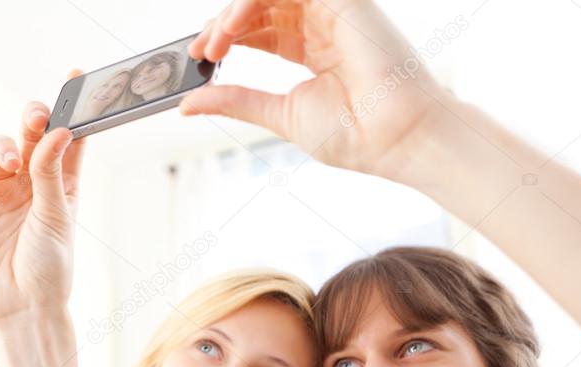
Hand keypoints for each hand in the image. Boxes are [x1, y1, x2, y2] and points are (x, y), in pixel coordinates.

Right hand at [0, 73, 85, 321]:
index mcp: (62, 184)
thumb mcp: (57, 217)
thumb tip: (58, 131)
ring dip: (2, 146)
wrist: (21, 306)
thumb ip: (52, 173)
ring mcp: (0, 192)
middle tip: (35, 116)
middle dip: (32, 117)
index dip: (73, 108)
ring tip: (9, 165)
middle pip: (31, 134)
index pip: (68, 138)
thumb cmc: (49, 267)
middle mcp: (31, 183)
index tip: (76, 77)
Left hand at [183, 0, 453, 180]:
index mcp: (312, 49)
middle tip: (204, 52)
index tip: (200, 57)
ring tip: (217, 41)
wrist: (392, 139)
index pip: (260, 28)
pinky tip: (235, 25)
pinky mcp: (343, 1)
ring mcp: (333, 10)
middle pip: (260, 6)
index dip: (227, 35)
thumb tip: (189, 105)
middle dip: (224, 25)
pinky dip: (253, 0)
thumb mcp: (278, 114)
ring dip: (235, 12)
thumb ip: (235, 101)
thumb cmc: (353, 133)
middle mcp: (321, 26)